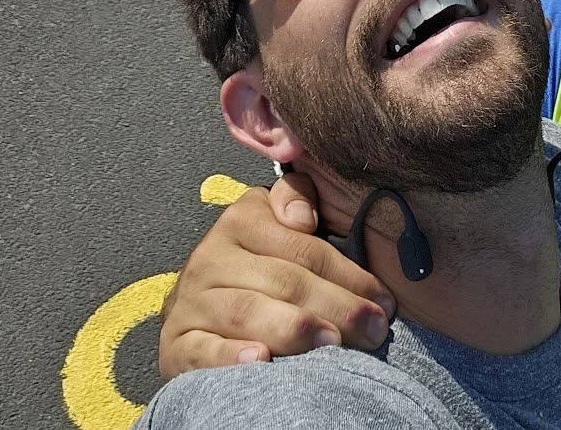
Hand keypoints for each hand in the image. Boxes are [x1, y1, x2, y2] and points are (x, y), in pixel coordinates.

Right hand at [158, 171, 395, 377]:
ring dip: (293, 329)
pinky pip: (204, 350)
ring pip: (248, 312)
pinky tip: (261, 360)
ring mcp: (192, 302)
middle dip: (336, 306)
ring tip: (331, 345)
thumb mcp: (274, 221)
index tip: (384, 301)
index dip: (349, 274)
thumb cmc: (256, 266)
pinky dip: (232, 357)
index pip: (304, 249)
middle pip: (284, 282)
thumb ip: (296, 200)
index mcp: (241, 220)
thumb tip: (303, 219)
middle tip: (373, 330)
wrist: (195, 310)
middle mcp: (211, 258)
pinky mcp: (177, 344)